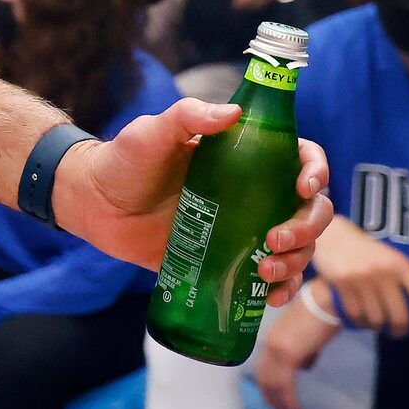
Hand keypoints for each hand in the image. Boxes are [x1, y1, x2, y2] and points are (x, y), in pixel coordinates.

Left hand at [50, 100, 332, 303]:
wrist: (94, 204)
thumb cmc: (123, 161)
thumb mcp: (151, 132)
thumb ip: (186, 117)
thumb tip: (232, 113)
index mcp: (244, 158)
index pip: (299, 157)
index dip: (315, 170)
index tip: (303, 186)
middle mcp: (253, 193)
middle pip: (308, 208)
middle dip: (307, 226)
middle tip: (275, 238)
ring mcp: (243, 229)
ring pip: (297, 245)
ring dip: (297, 259)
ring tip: (265, 268)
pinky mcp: (227, 260)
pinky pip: (270, 277)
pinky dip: (282, 287)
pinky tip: (271, 295)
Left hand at [255, 288, 342, 408]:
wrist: (329, 302)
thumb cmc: (324, 315)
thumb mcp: (309, 337)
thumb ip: (304, 352)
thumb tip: (304, 367)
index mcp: (273, 337)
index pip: (263, 365)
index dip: (267, 384)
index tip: (275, 398)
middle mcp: (270, 343)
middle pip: (263, 377)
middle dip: (270, 398)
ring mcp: (276, 348)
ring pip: (272, 384)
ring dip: (280, 404)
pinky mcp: (288, 355)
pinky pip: (286, 386)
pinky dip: (291, 402)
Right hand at [313, 225, 408, 340]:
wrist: (335, 236)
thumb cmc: (369, 253)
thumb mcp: (392, 260)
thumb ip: (405, 281)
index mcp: (402, 266)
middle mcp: (384, 272)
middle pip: (400, 316)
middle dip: (400, 330)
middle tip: (398, 332)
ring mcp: (362, 278)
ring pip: (377, 319)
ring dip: (378, 327)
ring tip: (377, 323)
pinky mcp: (342, 283)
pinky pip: (356, 315)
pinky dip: (360, 322)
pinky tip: (361, 318)